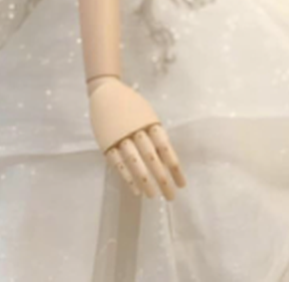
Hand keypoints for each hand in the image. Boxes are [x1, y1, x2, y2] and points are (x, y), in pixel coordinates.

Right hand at [88, 77, 186, 199]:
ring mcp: (120, 137)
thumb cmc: (132, 105)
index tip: (182, 183)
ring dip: (145, 181)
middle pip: (152, 158)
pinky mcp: (106, 144)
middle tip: (171, 196)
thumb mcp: (148, 115)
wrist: (105, 92)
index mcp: (151, 123)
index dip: (174, 167)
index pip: (166, 149)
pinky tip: (136, 189)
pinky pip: (117, 163)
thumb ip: (155, 134)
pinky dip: (127, 176)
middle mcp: (137, 131)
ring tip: (153, 196)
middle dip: (162, 178)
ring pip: (135, 162)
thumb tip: (166, 158)